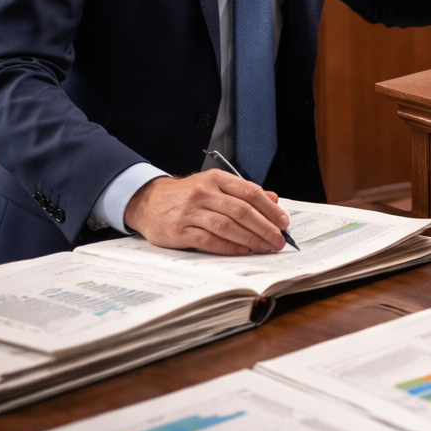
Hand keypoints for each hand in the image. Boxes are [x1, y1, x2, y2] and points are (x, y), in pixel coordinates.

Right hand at [124, 171, 290, 254]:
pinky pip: (209, 240)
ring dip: (250, 239)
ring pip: (227, 226)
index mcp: (215, 179)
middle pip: (241, 211)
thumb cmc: (186, 195)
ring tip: (264, 247)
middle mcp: (203, 193)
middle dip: (264, 227)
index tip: (283, 222)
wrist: (148, 201)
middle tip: (278, 240)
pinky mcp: (179, 230)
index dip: (270, 208)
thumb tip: (274, 200)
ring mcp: (190, 212)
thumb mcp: (214, 185)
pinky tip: (242, 251)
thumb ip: (243, 193)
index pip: (249, 192)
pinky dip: (228, 247)